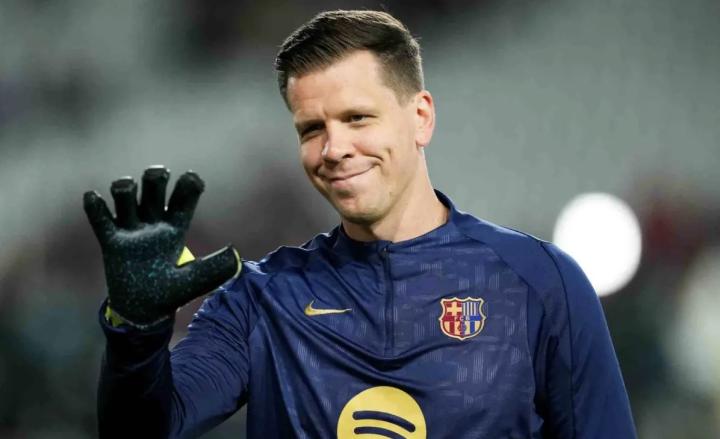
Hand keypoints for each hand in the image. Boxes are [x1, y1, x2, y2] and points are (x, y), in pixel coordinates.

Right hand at [84, 166, 239, 326]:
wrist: (142, 313)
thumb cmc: (171, 294)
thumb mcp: (194, 282)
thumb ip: (213, 269)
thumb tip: (235, 253)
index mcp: (176, 228)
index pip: (184, 199)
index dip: (189, 185)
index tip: (193, 179)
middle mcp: (154, 223)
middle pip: (153, 189)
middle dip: (155, 177)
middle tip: (159, 175)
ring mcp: (131, 230)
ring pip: (126, 198)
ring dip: (125, 188)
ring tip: (125, 188)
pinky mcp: (111, 242)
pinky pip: (100, 220)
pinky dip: (95, 207)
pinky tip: (93, 196)